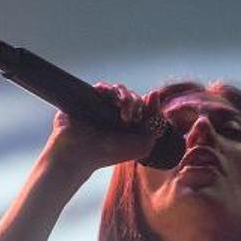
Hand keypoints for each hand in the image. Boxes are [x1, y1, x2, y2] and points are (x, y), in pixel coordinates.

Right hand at [42, 82, 163, 173]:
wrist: (80, 151)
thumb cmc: (109, 153)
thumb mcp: (142, 147)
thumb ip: (155, 131)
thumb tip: (160, 114)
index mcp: (132, 126)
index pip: (146, 108)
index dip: (152, 103)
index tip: (153, 97)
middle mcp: (119, 114)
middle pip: (134, 97)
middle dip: (136, 102)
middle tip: (129, 116)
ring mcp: (105, 106)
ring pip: (120, 90)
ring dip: (125, 95)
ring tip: (121, 106)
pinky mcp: (90, 98)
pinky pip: (102, 86)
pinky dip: (107, 88)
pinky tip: (108, 96)